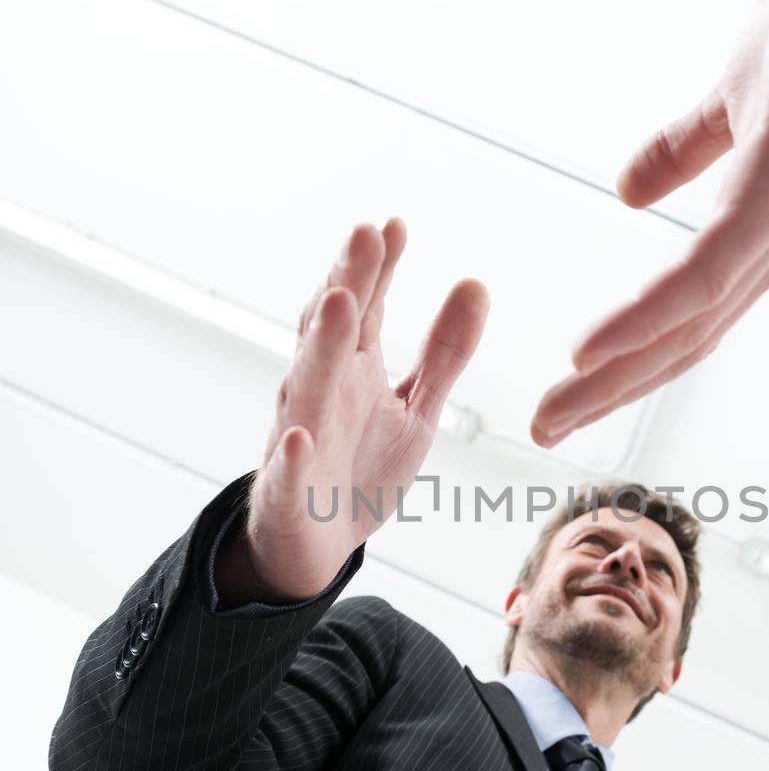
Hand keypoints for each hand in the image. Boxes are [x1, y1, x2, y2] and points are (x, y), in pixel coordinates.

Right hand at [236, 219, 487, 598]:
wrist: (314, 546)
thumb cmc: (360, 468)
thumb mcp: (417, 408)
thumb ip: (444, 352)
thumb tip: (476, 283)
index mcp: (352, 368)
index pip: (365, 307)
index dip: (379, 267)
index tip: (395, 224)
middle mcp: (320, 391)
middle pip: (332, 329)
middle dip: (349, 282)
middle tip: (365, 236)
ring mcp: (300, 437)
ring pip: (307, 386)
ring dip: (321, 344)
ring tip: (339, 303)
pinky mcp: (291, 491)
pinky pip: (290, 473)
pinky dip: (293, 456)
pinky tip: (299, 438)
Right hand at [530, 0, 768, 447]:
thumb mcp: (732, 98)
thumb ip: (683, 150)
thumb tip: (629, 193)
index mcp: (762, 229)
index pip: (686, 319)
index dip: (626, 365)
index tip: (565, 397)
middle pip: (684, 343)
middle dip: (610, 394)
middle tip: (544, 430)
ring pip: (691, 323)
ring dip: (618, 374)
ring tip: (557, 409)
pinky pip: (706, 269)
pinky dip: (648, 314)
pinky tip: (593, 344)